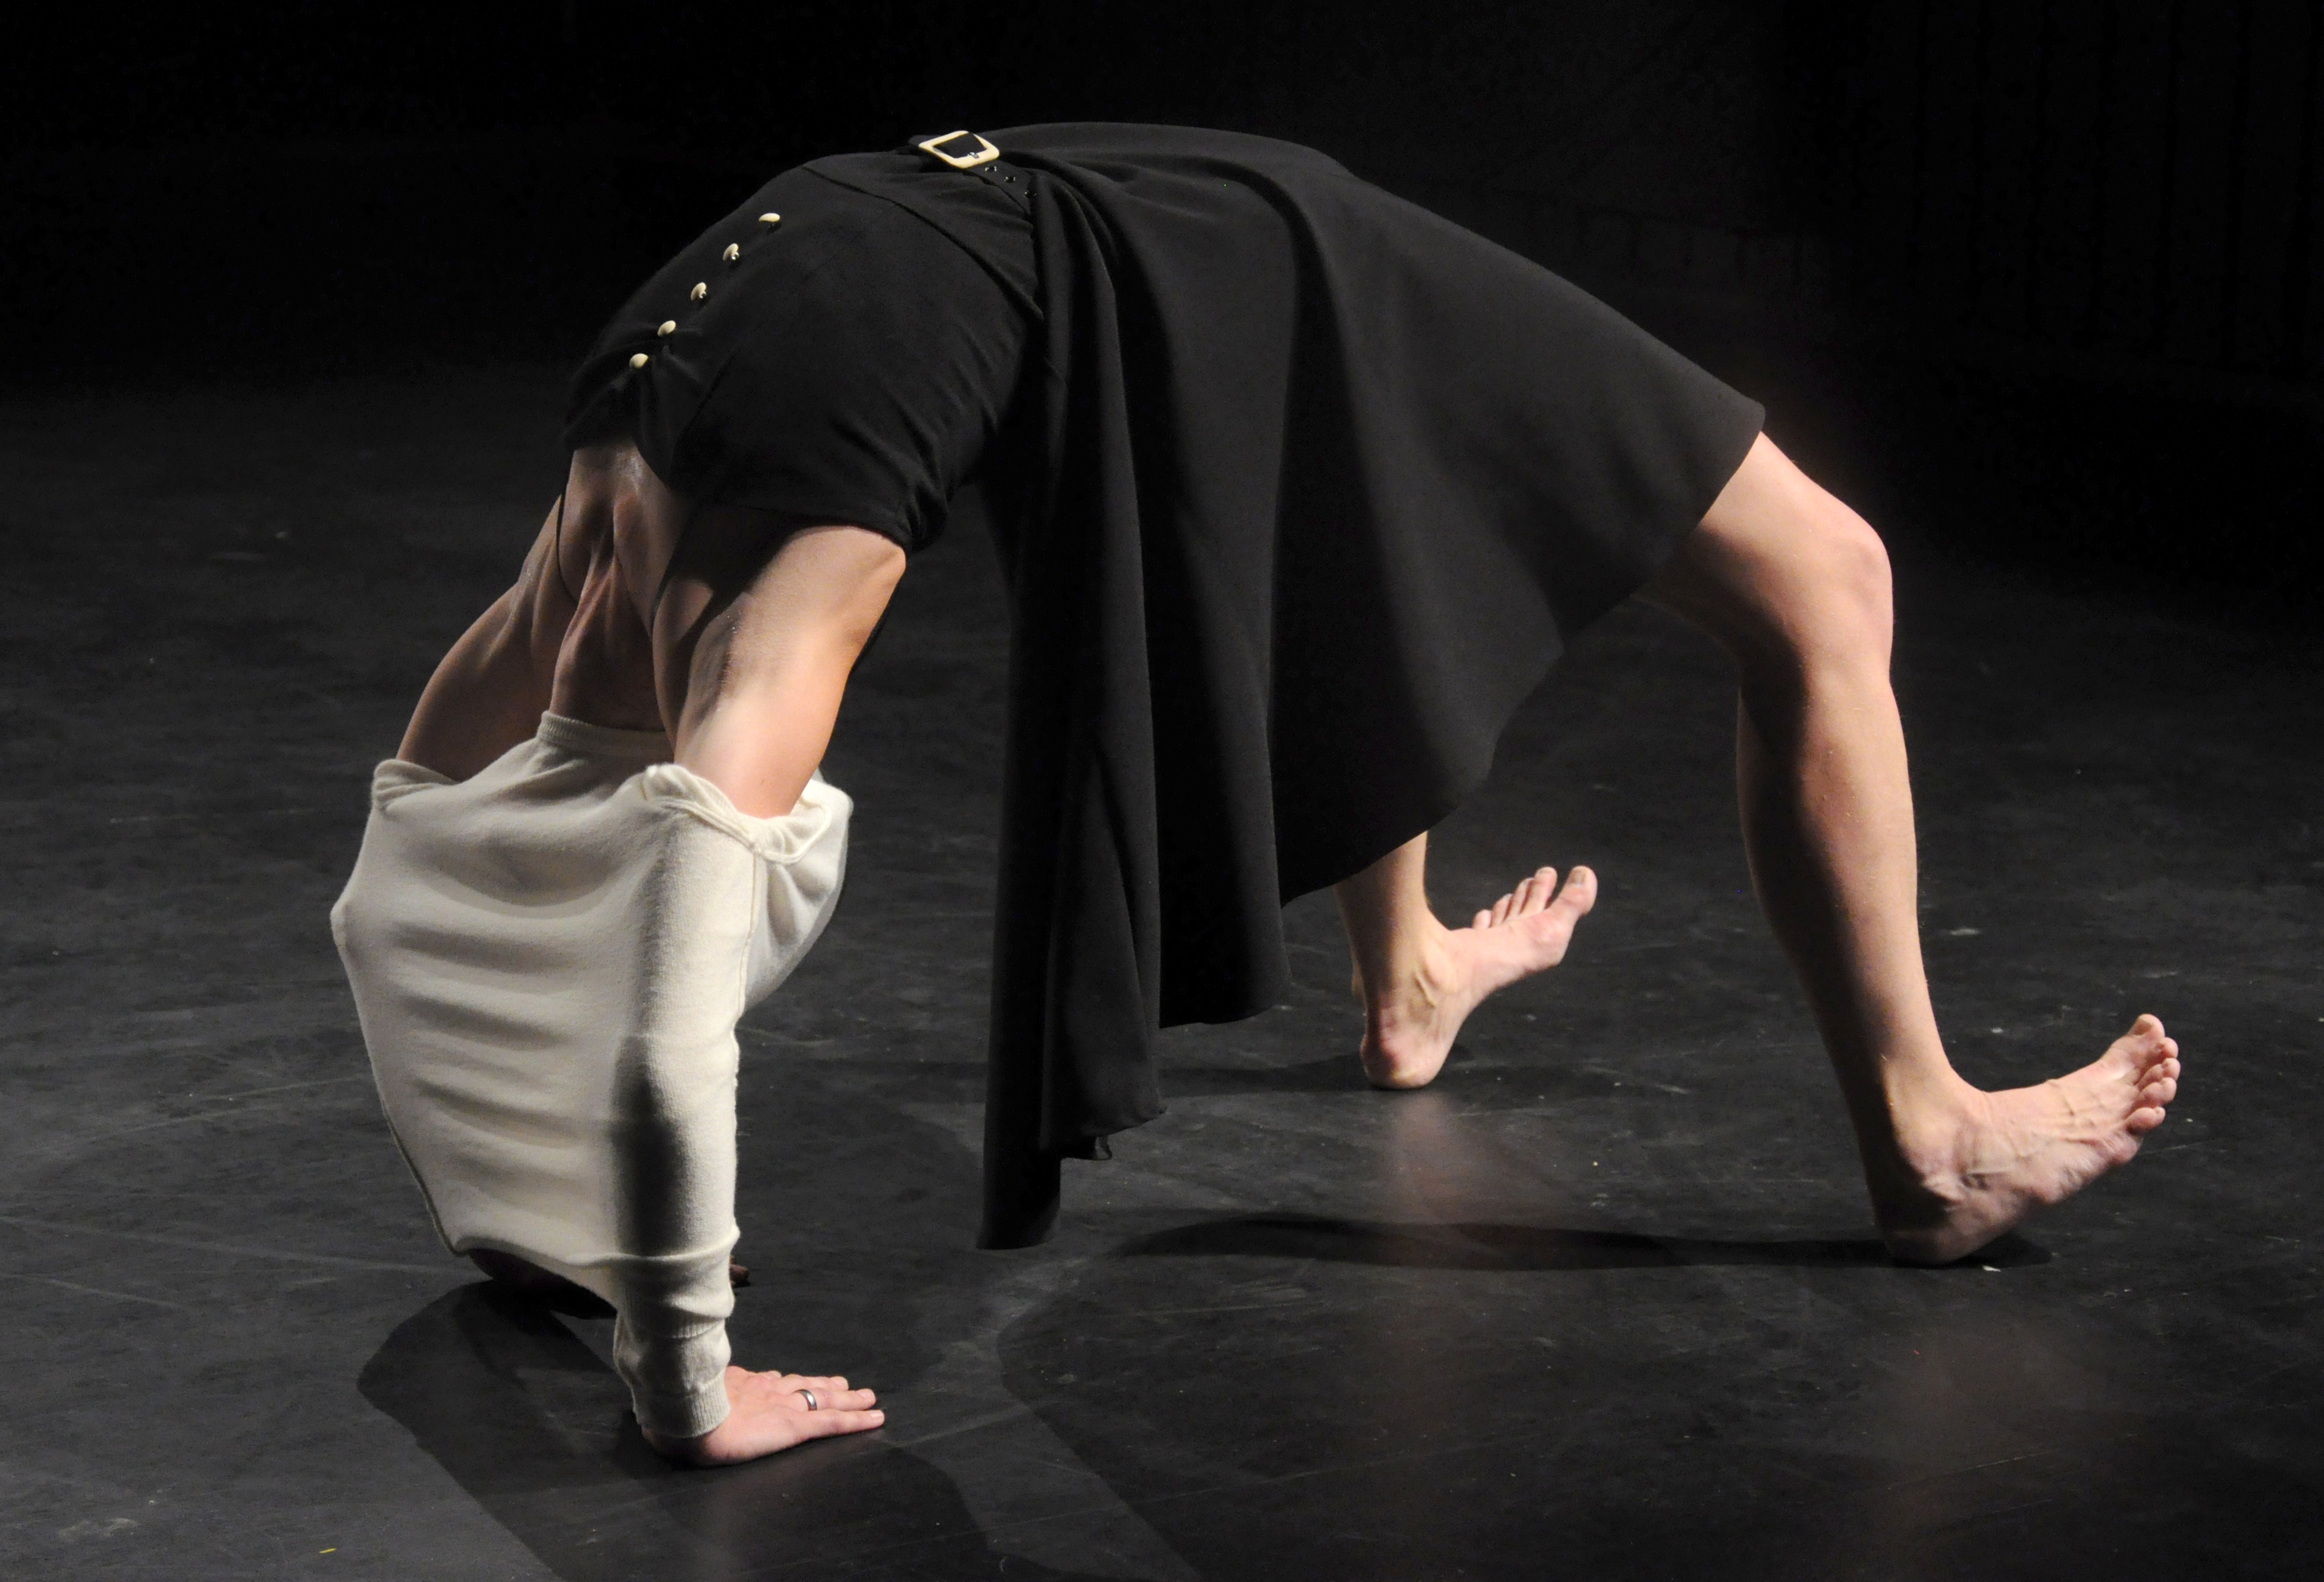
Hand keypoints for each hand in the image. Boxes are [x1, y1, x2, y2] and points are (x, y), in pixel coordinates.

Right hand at [641, 1365, 882, 1464]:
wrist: (684, 1419)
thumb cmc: (679, 1409)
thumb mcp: (689, 1393)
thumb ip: (696, 1388)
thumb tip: (684, 1392)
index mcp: (743, 1385)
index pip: (774, 1382)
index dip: (790, 1382)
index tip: (797, 1380)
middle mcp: (769, 1391)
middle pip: (805, 1386)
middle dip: (826, 1385)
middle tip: (846, 1385)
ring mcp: (784, 1407)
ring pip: (826, 1401)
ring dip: (850, 1400)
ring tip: (869, 1398)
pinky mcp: (795, 1426)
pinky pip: (833, 1423)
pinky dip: (857, 1420)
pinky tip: (876, 1418)